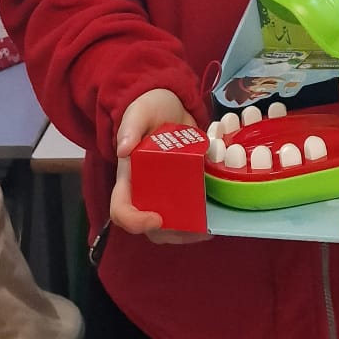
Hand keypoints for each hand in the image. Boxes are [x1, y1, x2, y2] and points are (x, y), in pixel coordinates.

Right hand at [111, 88, 210, 244]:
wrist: (171, 104)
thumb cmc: (149, 109)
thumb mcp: (139, 112)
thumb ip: (130, 126)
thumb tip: (123, 148)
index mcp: (128, 178)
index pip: (121, 210)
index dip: (134, 221)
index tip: (156, 218)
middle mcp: (146, 191)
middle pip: (150, 228)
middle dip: (172, 234)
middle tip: (196, 229)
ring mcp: (166, 193)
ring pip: (172, 226)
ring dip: (190, 232)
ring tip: (210, 227)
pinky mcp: (185, 189)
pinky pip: (190, 212)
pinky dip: (203, 219)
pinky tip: (217, 216)